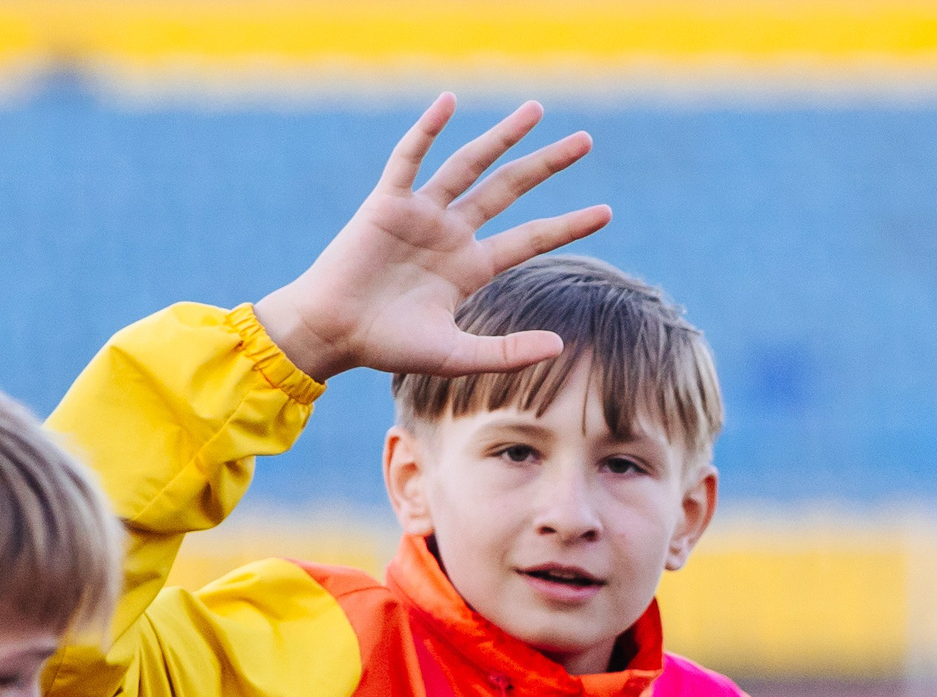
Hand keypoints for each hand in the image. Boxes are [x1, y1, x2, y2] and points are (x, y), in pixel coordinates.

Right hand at [254, 93, 610, 382]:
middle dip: (546, 165)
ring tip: (536, 109)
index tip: (606, 212)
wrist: (330, 333)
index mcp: (468, 267)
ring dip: (501, 137)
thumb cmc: (385, 346)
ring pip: (469, 165)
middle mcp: (450, 234)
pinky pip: (410, 158)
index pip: (529, 238)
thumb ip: (505, 353)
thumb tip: (560, 346)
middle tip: (585, 140)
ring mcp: (421, 215)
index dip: (567, 225)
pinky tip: (448, 101)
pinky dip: (427, 130)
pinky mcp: (387, 203)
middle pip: (508, 189)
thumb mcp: (453, 355)